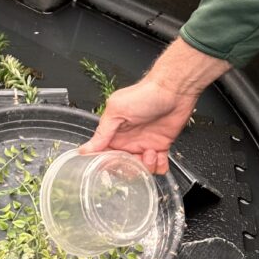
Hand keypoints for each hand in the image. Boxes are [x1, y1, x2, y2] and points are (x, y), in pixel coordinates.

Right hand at [79, 38, 230, 173]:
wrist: (174, 89)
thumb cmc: (145, 94)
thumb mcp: (117, 111)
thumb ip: (102, 133)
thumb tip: (84, 150)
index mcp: (114, 133)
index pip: (105, 155)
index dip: (109, 164)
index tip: (115, 166)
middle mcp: (128, 140)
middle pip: (124, 166)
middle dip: (130, 169)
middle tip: (136, 159)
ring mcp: (145, 144)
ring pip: (142, 169)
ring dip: (147, 166)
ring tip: (151, 153)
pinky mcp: (162, 146)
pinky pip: (159, 166)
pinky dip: (160, 166)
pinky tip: (161, 156)